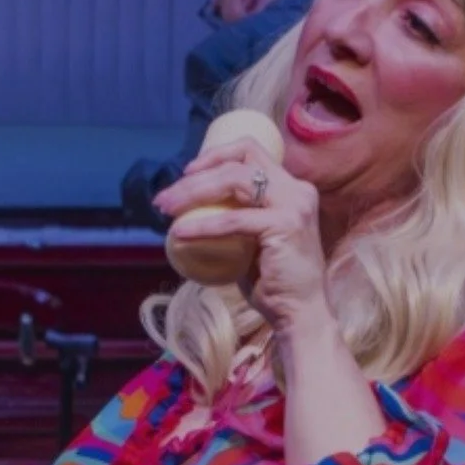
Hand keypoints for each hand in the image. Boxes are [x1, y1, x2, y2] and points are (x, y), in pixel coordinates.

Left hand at [156, 138, 326, 335]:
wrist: (299, 313)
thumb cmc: (273, 282)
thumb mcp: (253, 239)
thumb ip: (236, 216)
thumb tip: (189, 205)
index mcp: (292, 189)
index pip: (250, 151)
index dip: (215, 155)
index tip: (187, 174)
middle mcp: (297, 190)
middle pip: (238, 162)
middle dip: (194, 176)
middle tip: (165, 198)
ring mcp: (294, 206)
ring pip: (234, 180)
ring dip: (194, 192)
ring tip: (167, 209)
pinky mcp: (285, 225)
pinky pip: (234, 220)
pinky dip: (203, 224)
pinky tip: (180, 233)